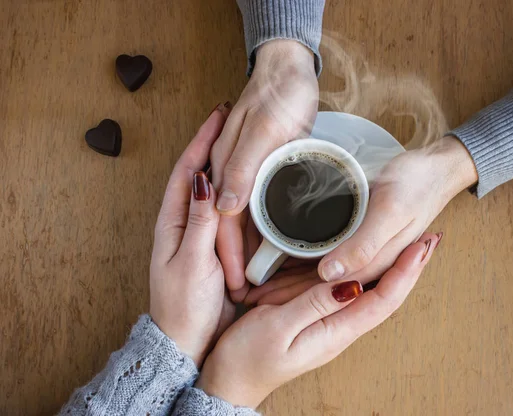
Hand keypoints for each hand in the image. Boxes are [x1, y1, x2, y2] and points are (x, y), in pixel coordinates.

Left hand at [149, 104, 234, 365]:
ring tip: (245, 141)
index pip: (187, 170)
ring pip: (215, 190)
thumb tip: (205, 181)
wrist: (188, 341)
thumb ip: (199, 223)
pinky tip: (252, 184)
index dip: (201, 142)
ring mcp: (201, 233)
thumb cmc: (184, 305)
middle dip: (214, 144)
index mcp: (173, 221)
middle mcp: (186, 221)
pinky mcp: (216, 246)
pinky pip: (227, 211)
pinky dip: (237, 191)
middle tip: (233, 119)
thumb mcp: (191, 261)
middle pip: (200, 173)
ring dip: (227, 164)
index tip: (218, 117)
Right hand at [198, 233, 440, 407]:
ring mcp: (331, 326)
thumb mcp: (277, 327)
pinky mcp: (318, 319)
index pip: (383, 301)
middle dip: (410, 269)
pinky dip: (371, 275)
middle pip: (387, 297)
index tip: (421, 247)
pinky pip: (354, 295)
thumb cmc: (248, 357)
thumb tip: (351, 284)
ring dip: (395, 270)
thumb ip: (313, 305)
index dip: (405, 273)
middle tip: (429, 240)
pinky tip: (370, 262)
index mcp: (335, 333)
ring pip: (374, 295)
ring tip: (411, 246)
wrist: (230, 381)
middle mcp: (340, 331)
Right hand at [210, 39, 318, 300]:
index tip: (239, 283)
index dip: (229, 255)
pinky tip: (274, 243)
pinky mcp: (263, 169)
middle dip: (235, 260)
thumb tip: (223, 205)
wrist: (289, 68)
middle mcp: (231, 172)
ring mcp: (246, 171)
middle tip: (246, 291)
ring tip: (257, 278)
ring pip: (242, 219)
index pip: (221, 222)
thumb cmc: (277, 95)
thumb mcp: (263, 130)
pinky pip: (259, 206)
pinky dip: (263, 227)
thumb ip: (241, 166)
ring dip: (246, 249)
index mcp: (225, 165)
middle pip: (228, 226)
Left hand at [243, 136, 475, 304]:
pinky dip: (304, 260)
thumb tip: (331, 276)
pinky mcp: (362, 237)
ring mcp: (365, 252)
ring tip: (256, 282)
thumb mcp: (391, 212)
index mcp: (376, 266)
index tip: (258, 301)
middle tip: (248, 294)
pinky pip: (329, 256)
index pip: (328, 293)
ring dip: (291, 280)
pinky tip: (283, 257)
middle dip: (285, 294)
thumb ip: (364, 245)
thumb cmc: (417, 185)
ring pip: (322, 275)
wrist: (438, 167)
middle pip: (320, 288)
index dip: (292, 298)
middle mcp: (367, 265)